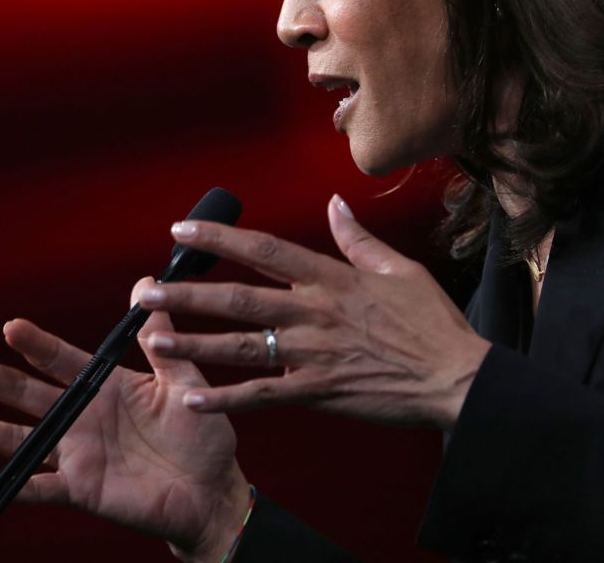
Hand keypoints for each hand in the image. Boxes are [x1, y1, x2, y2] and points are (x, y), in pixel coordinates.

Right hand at [0, 279, 250, 562]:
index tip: (10, 327)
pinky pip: (45, 488)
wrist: (214, 489)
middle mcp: (83, 417)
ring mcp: (79, 453)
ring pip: (24, 439)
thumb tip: (146, 284)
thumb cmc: (202, 433)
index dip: (35, 344)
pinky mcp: (84, 489)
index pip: (60, 360)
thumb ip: (161, 339)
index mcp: (105, 386)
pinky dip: (19, 487)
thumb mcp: (184, 378)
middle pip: (28, 393)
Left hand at [137, 195, 490, 429]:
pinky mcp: (318, 393)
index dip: (219, 236)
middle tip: (147, 293)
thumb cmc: (432, 325)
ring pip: (240, 348)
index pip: (263, 249)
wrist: (457, 380)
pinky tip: (193, 400)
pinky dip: (226, 400)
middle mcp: (314, 312)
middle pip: (238, 299)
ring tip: (154, 341)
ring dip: (194, 344)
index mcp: (330, 278)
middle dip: (188, 295)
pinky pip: (263, 396)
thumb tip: (335, 204)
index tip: (182, 229)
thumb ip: (358, 239)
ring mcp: (313, 354)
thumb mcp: (400, 270)